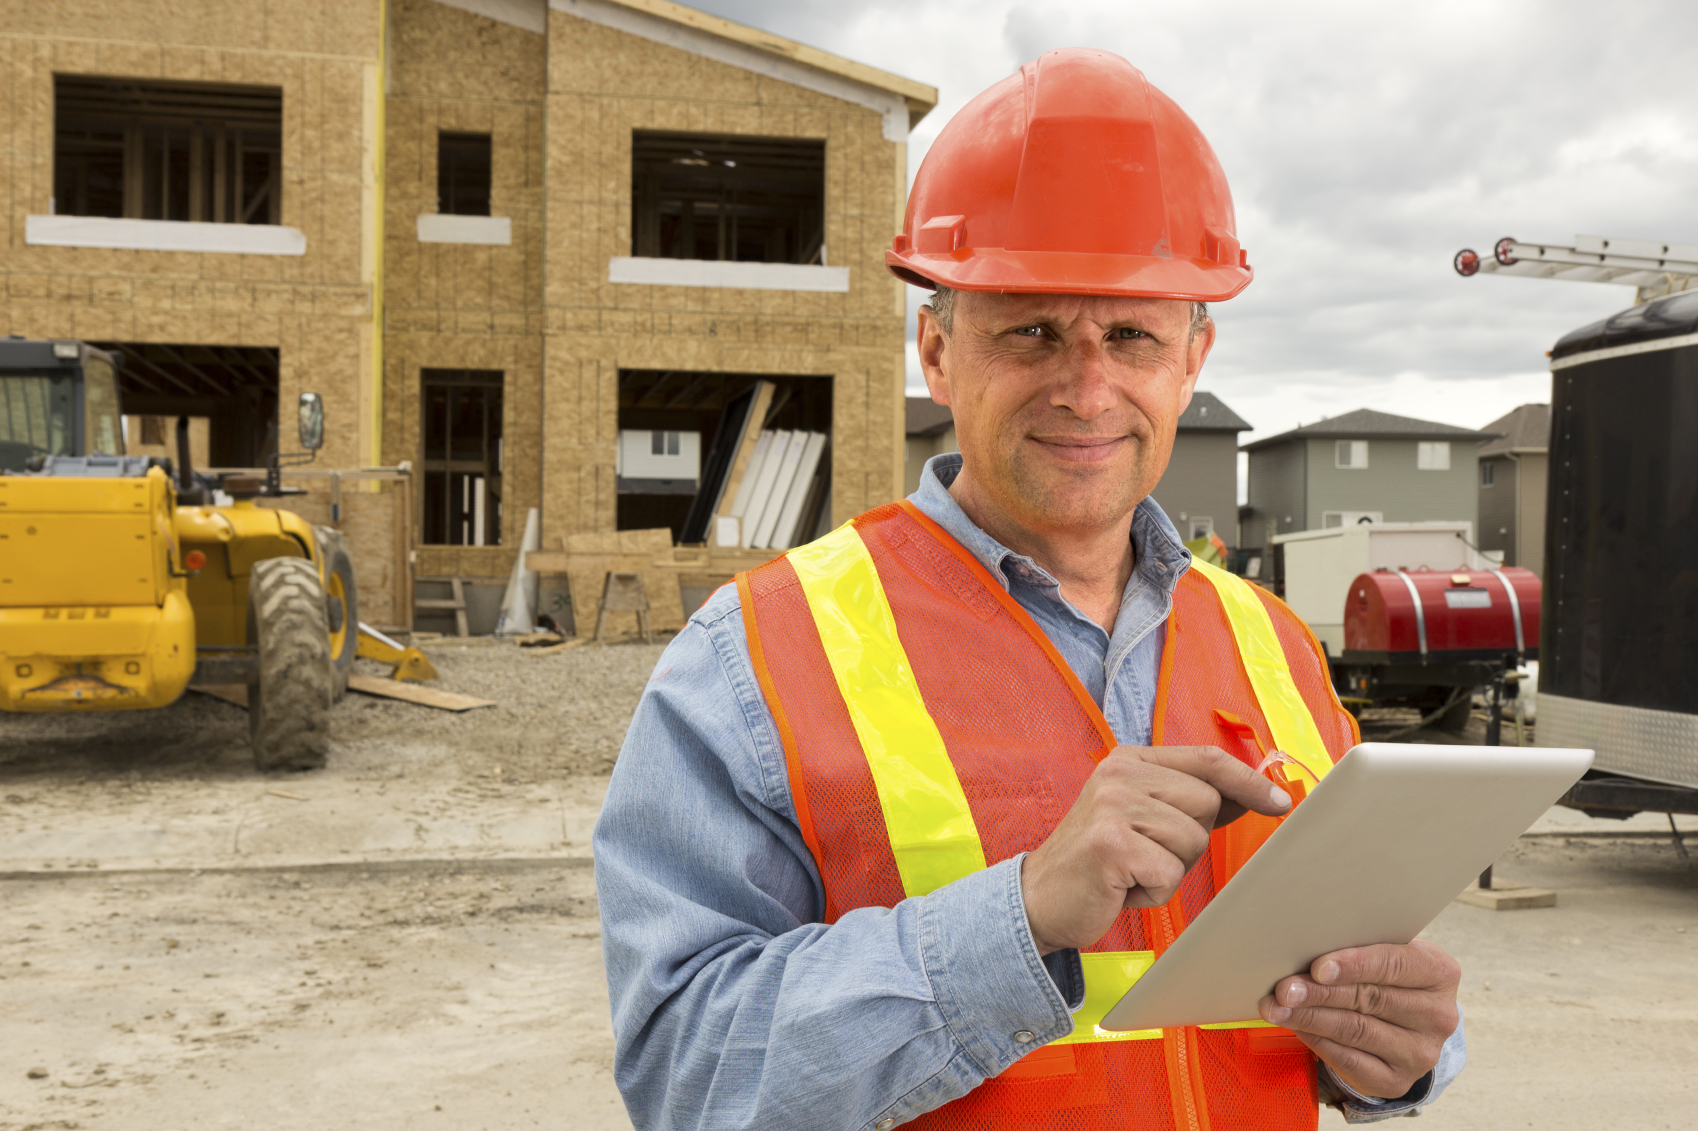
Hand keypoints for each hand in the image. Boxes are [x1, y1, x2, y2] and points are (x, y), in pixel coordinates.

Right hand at [1021, 745, 1292, 954]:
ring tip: (1133, 871)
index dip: (1249, 781)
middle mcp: (1118, 774)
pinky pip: (1171, 872)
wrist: (1038, 899)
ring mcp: (1112, 806)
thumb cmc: (1098, 863)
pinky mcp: (1111, 844)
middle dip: (1191, 840)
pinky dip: (1155, 891)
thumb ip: (1187, 801)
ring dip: (1171, 868)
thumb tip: (1252, 794)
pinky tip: (1124, 887)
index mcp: (1128, 760)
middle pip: (1207, 803)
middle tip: (1148, 854)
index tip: (1280, 803)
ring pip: (1193, 840)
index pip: (1206, 759)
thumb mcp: (1140, 817)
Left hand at [1259, 941, 1461, 1099]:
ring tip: (1276, 1008)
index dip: (1354, 965)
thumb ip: (1357, 947)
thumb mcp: (1383, 954)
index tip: (1318, 968)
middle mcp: (1438, 1016)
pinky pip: (1349, 1060)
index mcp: (1440, 973)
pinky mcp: (1397, 1081)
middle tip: (1284, 989)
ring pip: (1355, 1031)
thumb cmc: (1385, 975)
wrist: (1406, 1024)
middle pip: (1369, 999)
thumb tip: (1303, 946)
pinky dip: (1317, 1041)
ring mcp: (1420, 1053)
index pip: (1394, 965)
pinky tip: (1296, 1027)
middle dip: (1320, 993)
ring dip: (1309, 1018)